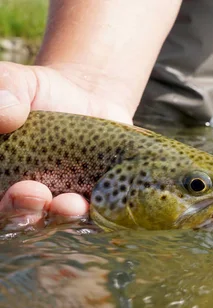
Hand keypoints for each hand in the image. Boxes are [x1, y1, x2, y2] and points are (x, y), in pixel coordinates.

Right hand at [0, 61, 132, 229]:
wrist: (89, 101)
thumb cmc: (42, 94)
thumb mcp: (19, 84)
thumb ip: (6, 90)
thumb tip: (3, 113)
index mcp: (1, 178)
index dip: (4, 205)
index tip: (20, 188)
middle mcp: (26, 200)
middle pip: (19, 220)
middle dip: (25, 212)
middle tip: (37, 195)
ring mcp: (62, 205)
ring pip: (59, 224)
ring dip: (64, 219)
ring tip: (72, 204)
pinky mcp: (96, 204)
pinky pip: (98, 218)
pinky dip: (102, 215)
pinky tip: (106, 204)